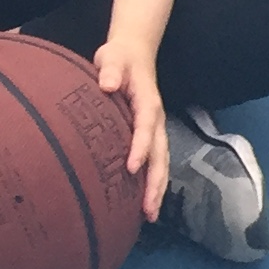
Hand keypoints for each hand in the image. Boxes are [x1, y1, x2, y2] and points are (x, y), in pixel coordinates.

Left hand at [96, 38, 168, 222]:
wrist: (134, 54)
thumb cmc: (119, 58)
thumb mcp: (113, 57)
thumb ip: (111, 70)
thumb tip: (108, 85)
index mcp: (147, 102)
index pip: (145, 128)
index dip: (140, 148)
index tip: (130, 168)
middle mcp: (155, 120)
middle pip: (160, 155)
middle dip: (155, 182)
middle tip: (147, 208)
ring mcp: (155, 129)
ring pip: (161, 163)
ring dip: (157, 189)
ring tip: (149, 214)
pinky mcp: (149, 136)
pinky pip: (155, 162)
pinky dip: (153, 182)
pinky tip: (144, 203)